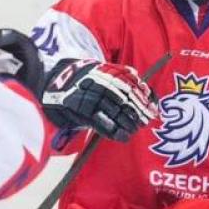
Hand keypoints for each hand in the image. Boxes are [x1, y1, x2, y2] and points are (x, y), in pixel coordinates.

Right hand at [41, 59, 156, 141]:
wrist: (54, 82)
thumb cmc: (84, 81)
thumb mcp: (102, 72)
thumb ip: (124, 77)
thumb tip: (147, 90)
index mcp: (107, 71)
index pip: (131, 84)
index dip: (144, 99)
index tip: (154, 110)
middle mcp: (100, 82)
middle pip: (126, 99)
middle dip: (139, 112)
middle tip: (146, 122)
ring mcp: (91, 96)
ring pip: (116, 112)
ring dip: (129, 123)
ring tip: (135, 130)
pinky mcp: (82, 111)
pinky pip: (102, 123)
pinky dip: (115, 132)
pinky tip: (124, 137)